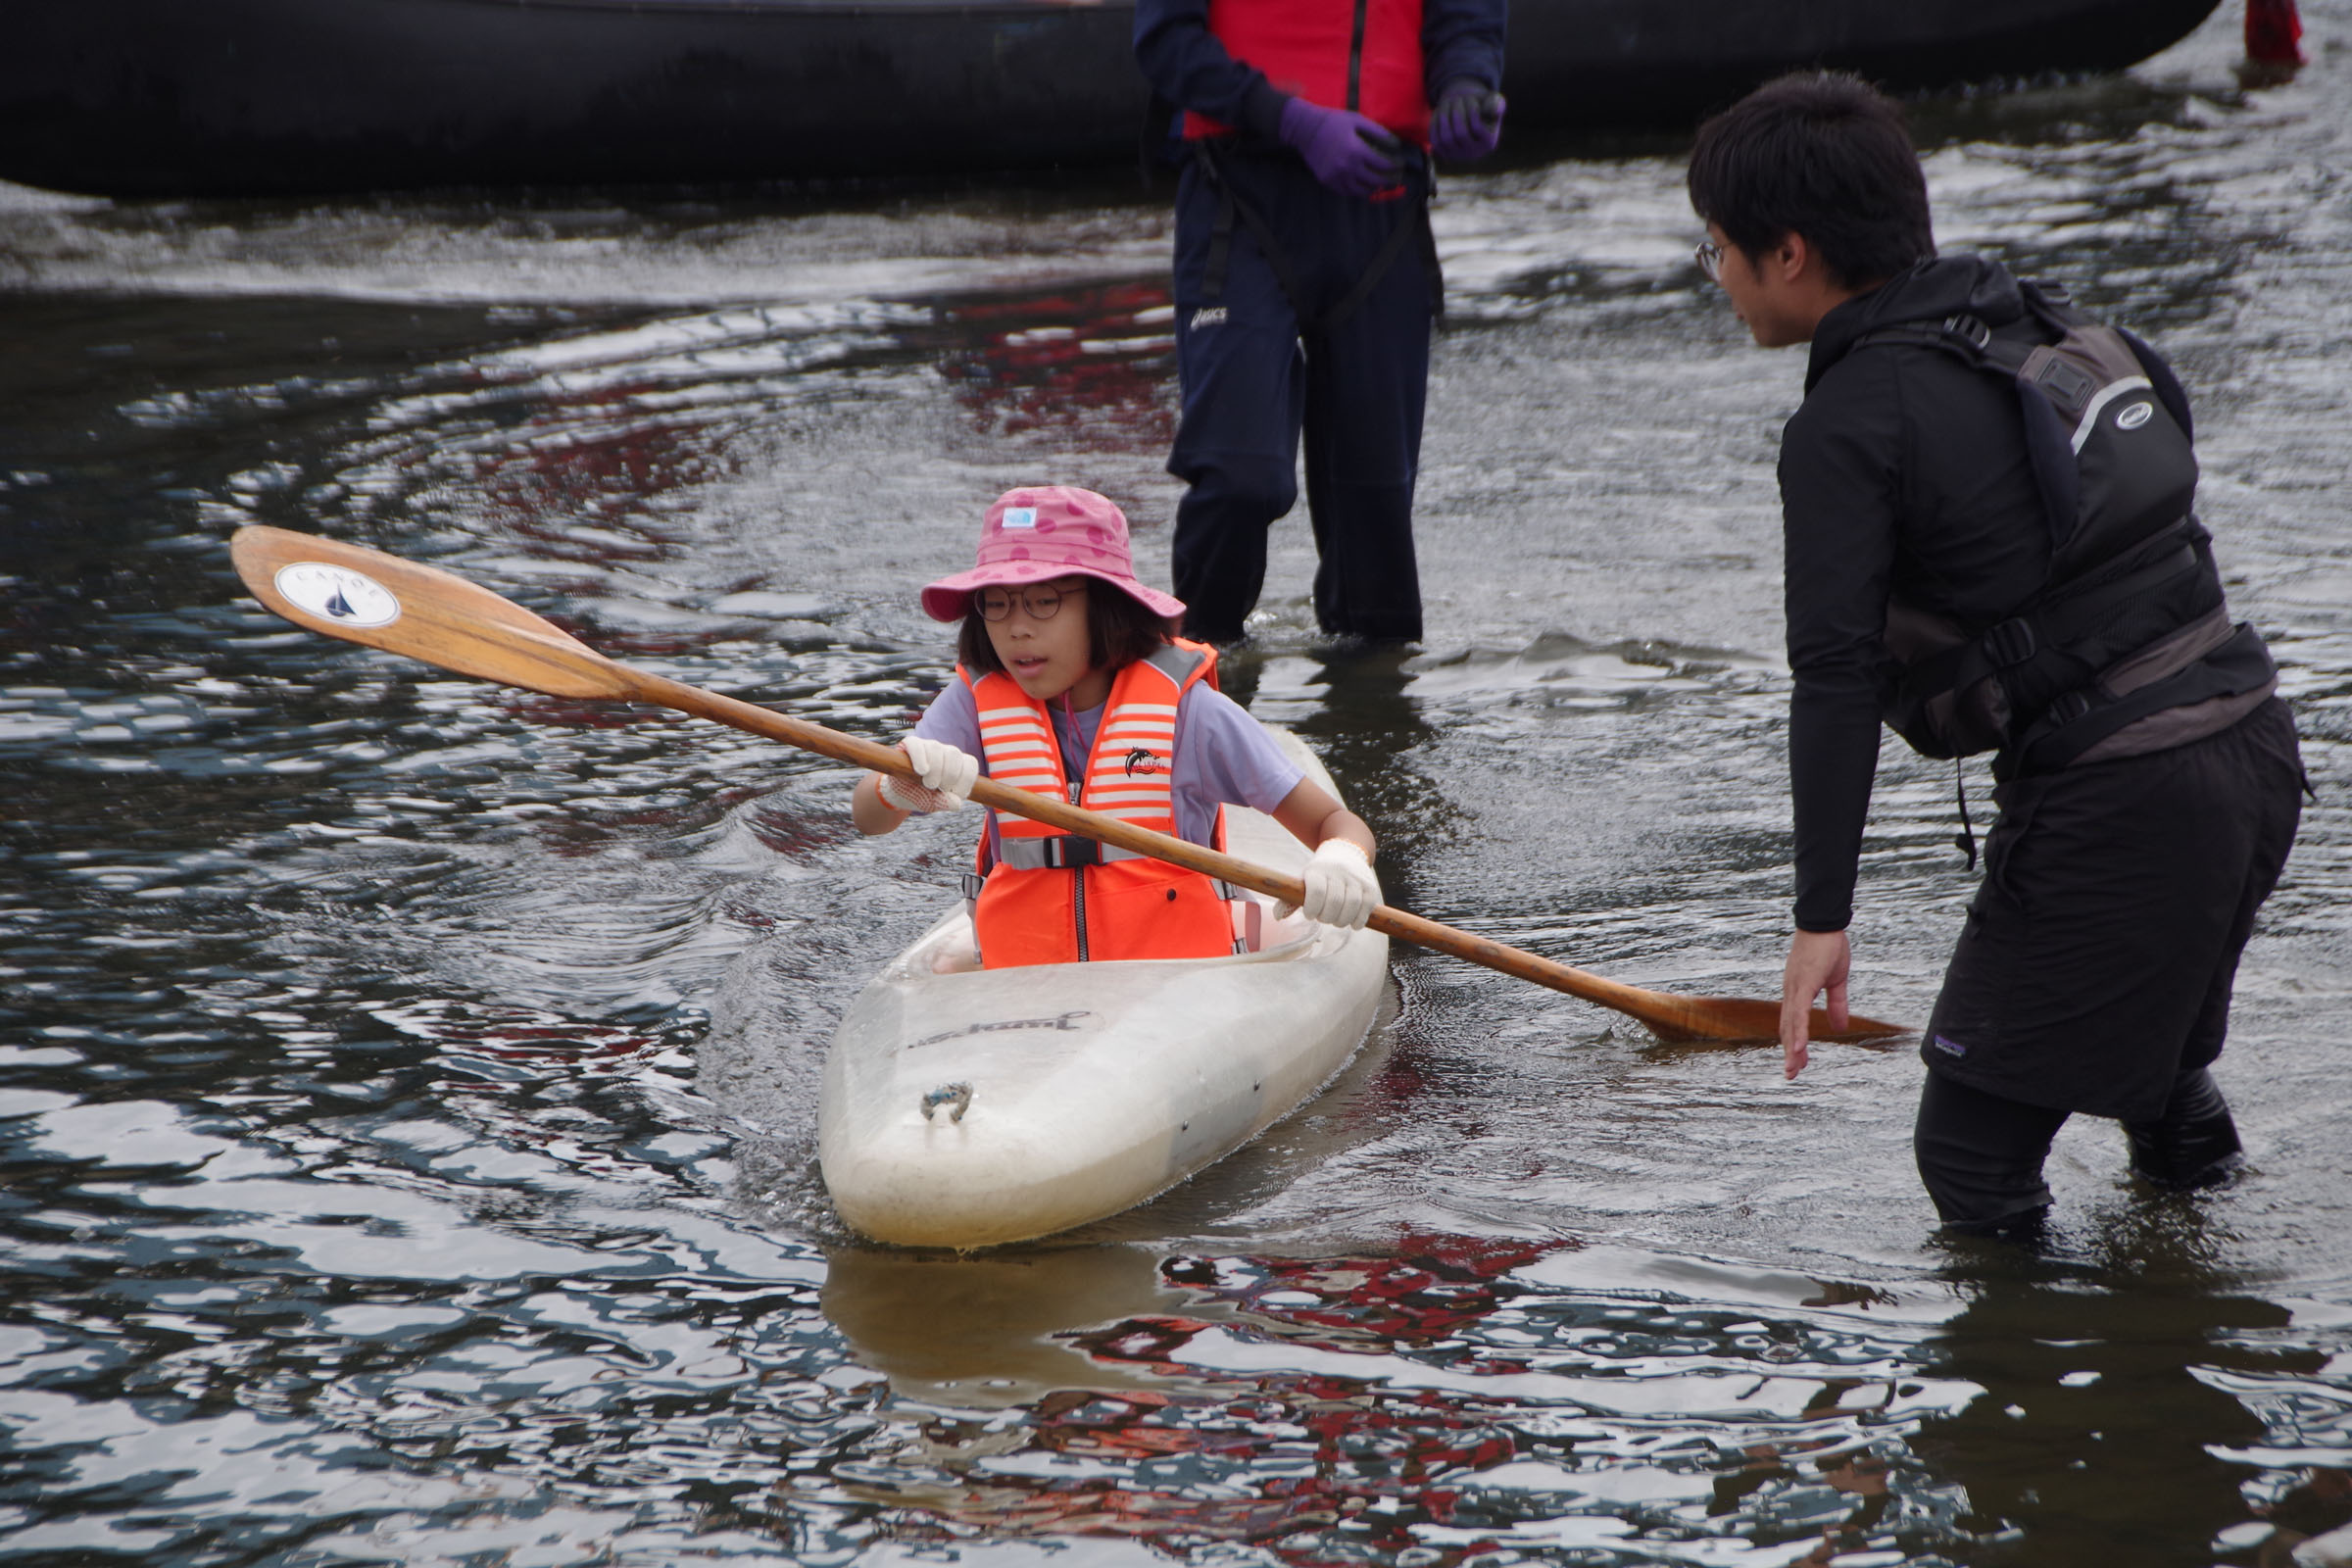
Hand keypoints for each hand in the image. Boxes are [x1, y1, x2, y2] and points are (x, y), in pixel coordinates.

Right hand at [877, 735, 977, 813]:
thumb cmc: (920, 796)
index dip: (966, 779)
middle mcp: (944, 752)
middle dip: (950, 775)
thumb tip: (957, 803)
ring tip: (929, 784)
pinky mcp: (910, 745)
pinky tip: (921, 771)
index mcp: (956, 764)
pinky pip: (916, 745)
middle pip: (954, 754)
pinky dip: (920, 758)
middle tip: (940, 788)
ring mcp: (927, 746)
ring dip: (935, 769)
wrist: (898, 794)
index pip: (970, 763)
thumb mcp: (933, 803)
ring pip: (936, 748)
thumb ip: (945, 803)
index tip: (957, 793)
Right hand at [1277, 97, 1404, 196]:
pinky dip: (1357, 191)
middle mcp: (1347, 167)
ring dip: (1373, 188)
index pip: (1383, 164)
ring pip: (1361, 190)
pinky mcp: (1327, 181)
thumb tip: (1395, 143)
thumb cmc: (1333, 122)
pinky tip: (1364, 186)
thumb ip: (1377, 131)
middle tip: (1395, 179)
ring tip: (1380, 184)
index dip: (1394, 166)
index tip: (1400, 165)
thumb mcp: (1357, 120)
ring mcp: (1336, 176)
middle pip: (1375, 180)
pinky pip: (1347, 192)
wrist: (1306, 130)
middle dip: (1388, 180)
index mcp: (1357, 150)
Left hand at [1294, 838, 1379, 928]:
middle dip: (1325, 917)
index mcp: (1318, 870)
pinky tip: (1351, 923)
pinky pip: (1366, 908)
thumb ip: (1290, 899)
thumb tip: (1278, 916)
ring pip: (1351, 906)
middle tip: (1322, 917)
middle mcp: (1338, 872)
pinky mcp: (1370, 887)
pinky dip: (1358, 921)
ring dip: (1341, 921)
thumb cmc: (1319, 873)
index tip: (1309, 914)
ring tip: (1335, 920)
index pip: (1316, 892)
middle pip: (1333, 903)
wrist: (1345, 852)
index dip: (1312, 908)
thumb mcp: (1304, 880)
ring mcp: (1356, 879)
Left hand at [1429, 79, 1504, 161]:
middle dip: (1457, 111)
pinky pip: (1435, 139)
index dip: (1471, 109)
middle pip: (1460, 133)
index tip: (1471, 97)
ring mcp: (1456, 155)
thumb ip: (1496, 103)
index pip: (1477, 127)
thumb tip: (1494, 110)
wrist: (1468, 117)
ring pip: (1446, 137)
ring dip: (1444, 115)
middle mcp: (1473, 153)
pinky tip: (1440, 110)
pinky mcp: (1442, 153)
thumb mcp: (1493, 102)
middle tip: (1457, 97)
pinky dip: (1435, 122)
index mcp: (1488, 143)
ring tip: (1448, 101)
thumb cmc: (1483, 107)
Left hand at [1779, 928, 1851, 1078]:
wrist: (1824, 922)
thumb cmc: (1828, 947)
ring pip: (1791, 1025)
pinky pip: (1799, 1013)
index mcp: (1798, 992)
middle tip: (1791, 1074)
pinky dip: (1798, 1032)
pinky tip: (1797, 1048)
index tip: (1797, 1062)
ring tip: (1792, 1070)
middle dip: (1790, 1053)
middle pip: (1788, 1028)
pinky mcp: (1803, 984)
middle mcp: (1791, 992)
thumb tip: (1840, 1027)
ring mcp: (1794, 988)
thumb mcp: (1836, 981)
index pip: (1793, 1023)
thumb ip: (1837, 1005)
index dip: (1795, 1043)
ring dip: (1792, 1049)